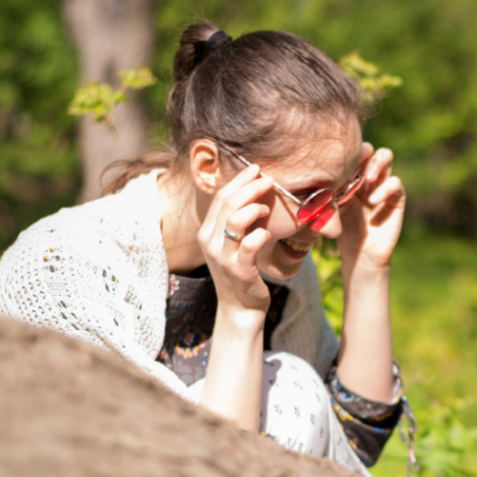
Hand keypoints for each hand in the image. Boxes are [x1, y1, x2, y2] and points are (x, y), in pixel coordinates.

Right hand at [198, 162, 274, 312]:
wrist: (239, 308)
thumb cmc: (240, 272)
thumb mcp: (232, 244)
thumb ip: (236, 222)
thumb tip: (254, 194)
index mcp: (207, 232)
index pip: (220, 197)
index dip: (239, 180)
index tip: (256, 169)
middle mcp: (210, 242)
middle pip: (228, 203)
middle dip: (250, 187)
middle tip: (269, 180)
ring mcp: (223, 256)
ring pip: (235, 219)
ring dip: (254, 208)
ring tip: (267, 209)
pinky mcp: (239, 270)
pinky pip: (250, 244)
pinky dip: (261, 234)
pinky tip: (268, 233)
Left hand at [338, 143, 404, 273]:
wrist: (359, 252)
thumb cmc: (343, 229)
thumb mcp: (333, 206)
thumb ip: (330, 189)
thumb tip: (318, 172)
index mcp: (352, 175)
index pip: (354, 152)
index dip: (349, 151)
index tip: (339, 159)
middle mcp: (369, 176)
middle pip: (371, 148)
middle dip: (364, 152)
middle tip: (357, 165)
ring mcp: (383, 184)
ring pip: (386, 157)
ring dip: (377, 163)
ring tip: (368, 179)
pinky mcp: (396, 198)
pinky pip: (395, 183)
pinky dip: (384, 189)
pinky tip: (372, 201)